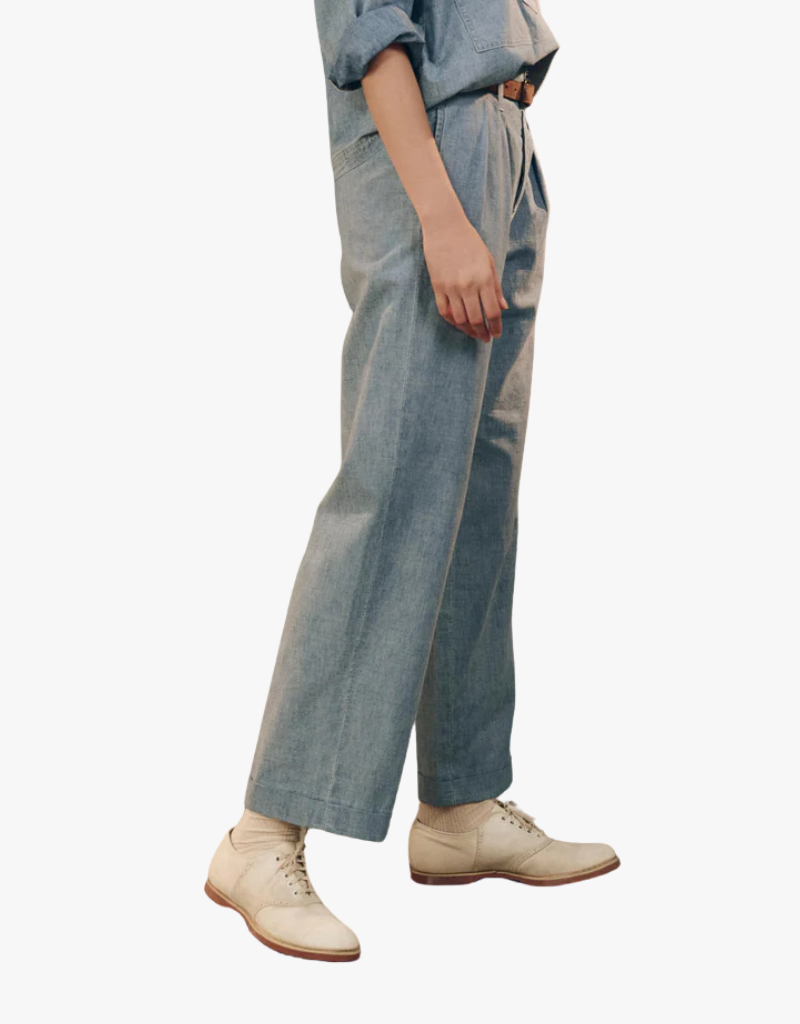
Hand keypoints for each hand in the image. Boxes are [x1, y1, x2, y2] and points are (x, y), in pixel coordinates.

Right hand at [422, 211, 507, 342]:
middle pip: (477, 319)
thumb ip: (496, 286)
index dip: (496, 326)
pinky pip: (444, 311)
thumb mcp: (488, 262)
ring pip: (460, 319)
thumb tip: (503, 307)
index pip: (493, 311)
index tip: (497, 334)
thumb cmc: (470, 242)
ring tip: (473, 334)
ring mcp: (451, 287)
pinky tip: (458, 324)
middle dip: (483, 332)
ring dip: (468, 330)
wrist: (445, 227)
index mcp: (484, 279)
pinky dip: (452, 321)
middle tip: (485, 338)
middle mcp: (468, 286)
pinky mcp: (438, 286)